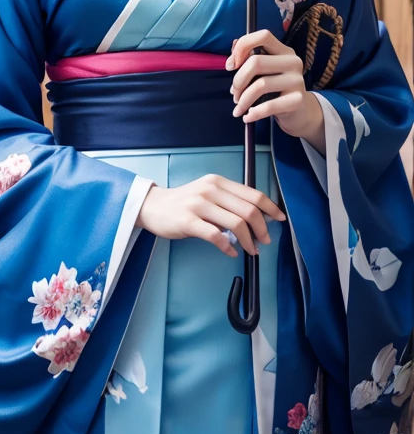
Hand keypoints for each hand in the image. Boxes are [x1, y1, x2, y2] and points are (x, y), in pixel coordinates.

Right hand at [135, 174, 286, 256]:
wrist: (153, 206)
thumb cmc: (184, 202)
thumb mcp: (208, 194)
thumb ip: (229, 201)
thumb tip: (257, 217)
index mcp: (218, 182)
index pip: (252, 194)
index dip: (270, 208)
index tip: (280, 219)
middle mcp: (210, 190)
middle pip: (247, 210)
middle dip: (262, 229)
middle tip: (265, 241)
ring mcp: (198, 205)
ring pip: (235, 223)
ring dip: (248, 240)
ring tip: (251, 250)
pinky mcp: (188, 221)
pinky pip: (215, 236)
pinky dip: (227, 247)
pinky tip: (231, 252)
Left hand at [227, 29, 325, 151]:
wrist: (299, 112)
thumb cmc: (276, 88)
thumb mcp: (263, 72)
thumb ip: (248, 58)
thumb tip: (233, 49)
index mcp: (284, 51)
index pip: (263, 36)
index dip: (242, 46)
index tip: (230, 65)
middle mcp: (293, 62)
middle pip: (256, 62)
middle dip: (238, 80)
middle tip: (234, 93)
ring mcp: (297, 80)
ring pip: (260, 85)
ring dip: (243, 99)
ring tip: (239, 107)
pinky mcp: (297, 100)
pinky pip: (269, 106)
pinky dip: (253, 113)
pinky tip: (247, 117)